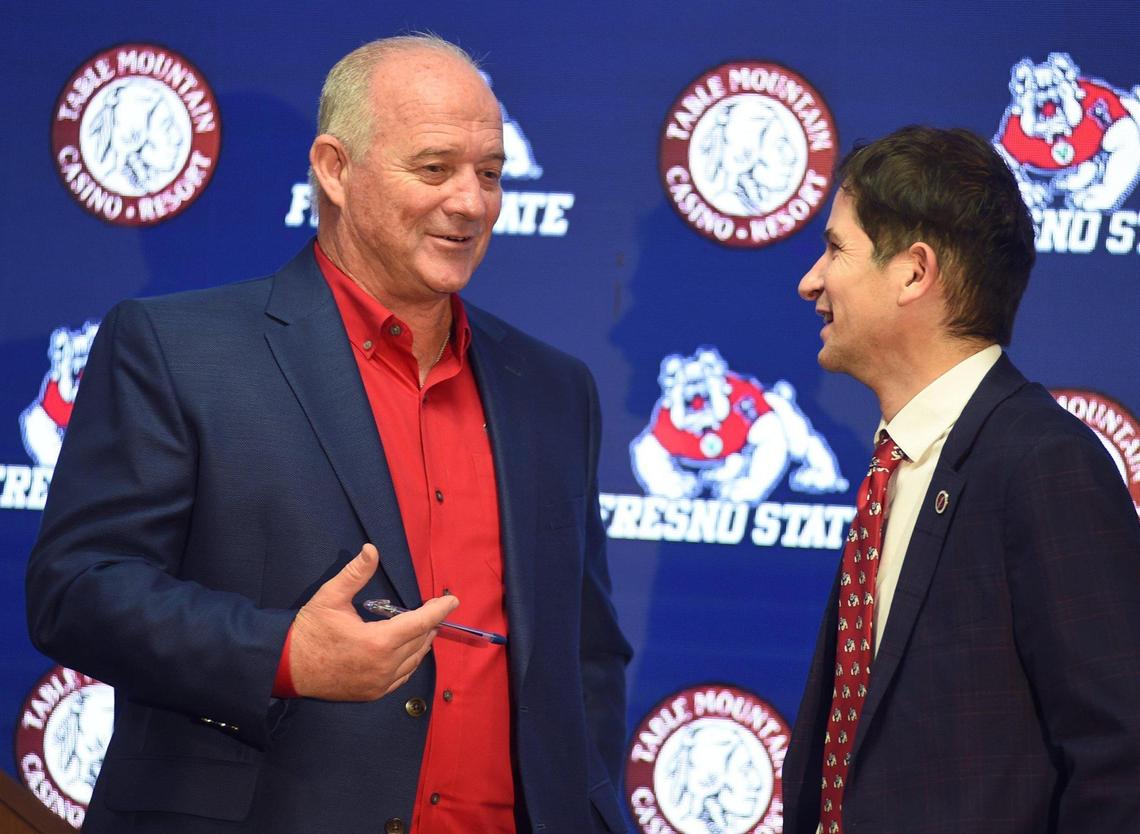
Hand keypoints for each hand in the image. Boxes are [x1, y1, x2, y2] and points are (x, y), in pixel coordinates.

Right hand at [288, 544, 458, 700]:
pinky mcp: (373, 694)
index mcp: (378, 642)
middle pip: (420, 641)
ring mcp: (380, 683)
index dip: (439, 610)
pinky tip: (408, 649)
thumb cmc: (309, 631)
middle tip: (432, 608)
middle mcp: (384, 666)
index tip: (453, 600)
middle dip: (430, 623)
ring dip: (422, 642)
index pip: (420, 623)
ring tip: (424, 626)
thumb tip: (372, 549)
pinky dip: (410, 660)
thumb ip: (355, 574)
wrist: (286, 668)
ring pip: (414, 660)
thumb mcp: (330, 597)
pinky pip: (403, 676)